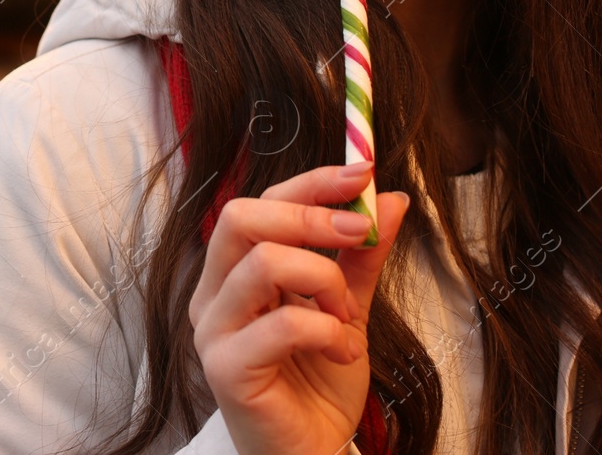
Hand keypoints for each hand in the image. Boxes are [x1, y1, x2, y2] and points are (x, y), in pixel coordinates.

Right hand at [188, 161, 409, 454]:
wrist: (313, 453)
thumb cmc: (319, 383)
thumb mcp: (349, 308)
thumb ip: (362, 257)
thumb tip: (388, 199)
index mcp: (234, 272)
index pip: (261, 203)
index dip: (311, 183)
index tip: (360, 173)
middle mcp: (213, 295)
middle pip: (242, 218)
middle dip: (311, 216)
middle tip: (361, 231)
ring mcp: (214, 332)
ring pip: (261, 263)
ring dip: (324, 279)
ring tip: (347, 317)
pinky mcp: (226, 369)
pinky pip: (280, 324)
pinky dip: (325, 330)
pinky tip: (342, 351)